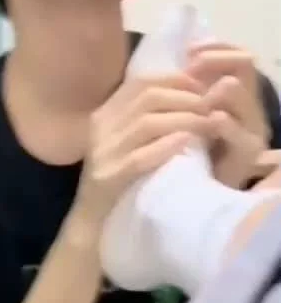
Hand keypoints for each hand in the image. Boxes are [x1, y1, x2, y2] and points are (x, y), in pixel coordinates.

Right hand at [73, 73, 209, 227]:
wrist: (91, 223)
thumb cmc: (119, 180)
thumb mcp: (127, 142)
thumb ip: (147, 119)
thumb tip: (189, 96)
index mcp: (106, 114)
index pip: (140, 82)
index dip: (173, 79)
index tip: (201, 85)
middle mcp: (101, 127)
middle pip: (146, 98)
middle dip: (184, 98)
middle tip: (211, 105)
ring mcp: (102, 152)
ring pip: (145, 124)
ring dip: (183, 119)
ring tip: (208, 123)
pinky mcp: (107, 178)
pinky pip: (138, 158)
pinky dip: (165, 146)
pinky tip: (186, 142)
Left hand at [188, 43, 269, 187]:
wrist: (201, 185)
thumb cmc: (195, 141)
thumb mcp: (194, 107)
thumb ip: (193, 84)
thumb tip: (181, 52)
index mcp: (238, 90)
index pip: (238, 55)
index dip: (216, 47)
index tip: (190, 49)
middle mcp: (250, 104)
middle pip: (244, 67)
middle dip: (214, 61)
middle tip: (189, 67)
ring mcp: (252, 129)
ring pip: (243, 97)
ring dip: (219, 89)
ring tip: (201, 87)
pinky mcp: (248, 154)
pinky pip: (240, 134)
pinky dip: (225, 124)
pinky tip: (213, 118)